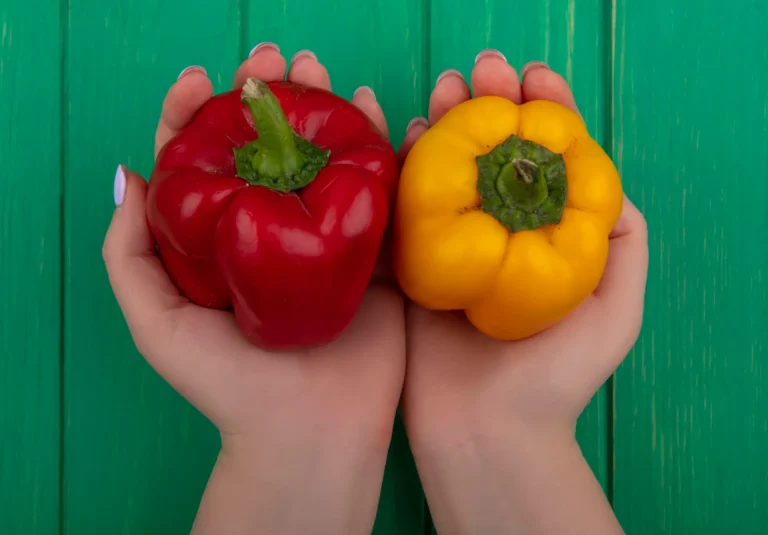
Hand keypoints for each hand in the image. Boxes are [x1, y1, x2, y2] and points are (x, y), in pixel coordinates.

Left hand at [102, 45, 403, 534]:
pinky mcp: (374, 254)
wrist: (307, 432)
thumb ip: (128, 255)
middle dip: (268, 97)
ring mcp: (326, 240)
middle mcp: (274, 233)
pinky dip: (379, 147)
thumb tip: (129, 177)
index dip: (195, 116)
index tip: (199, 79)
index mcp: (221, 243)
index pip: (203, 165)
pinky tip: (373, 110)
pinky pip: (379, 190)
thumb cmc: (227, 387)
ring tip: (316, 68)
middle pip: (269, 150)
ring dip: (322, 107)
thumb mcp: (155, 324)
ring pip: (324, 158)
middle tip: (271, 60)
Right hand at [398, 52, 647, 534]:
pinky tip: (413, 131)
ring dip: (448, 122)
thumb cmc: (554, 379)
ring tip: (446, 86)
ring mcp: (456, 247)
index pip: (550, 162)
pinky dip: (409, 164)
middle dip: (490, 106)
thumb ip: (622, 244)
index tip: (536, 79)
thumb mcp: (616, 312)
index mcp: (548, 239)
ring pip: (451, 169)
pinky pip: (410, 203)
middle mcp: (502, 235)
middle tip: (481, 68)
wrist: (486, 433)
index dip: (546, 114)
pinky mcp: (415, 263)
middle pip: (496, 156)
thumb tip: (605, 177)